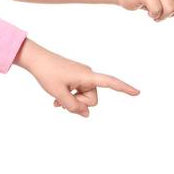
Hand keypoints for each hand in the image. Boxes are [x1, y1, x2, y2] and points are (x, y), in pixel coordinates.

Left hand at [14, 39, 139, 115]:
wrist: (36, 59)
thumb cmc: (47, 74)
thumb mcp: (59, 94)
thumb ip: (73, 107)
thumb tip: (86, 115)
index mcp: (87, 76)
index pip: (110, 83)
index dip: (124, 89)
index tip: (137, 93)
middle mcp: (88, 75)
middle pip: (92, 99)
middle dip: (79, 104)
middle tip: (62, 101)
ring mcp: (82, 77)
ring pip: (84, 98)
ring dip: (72, 102)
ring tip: (57, 100)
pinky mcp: (76, 78)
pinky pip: (78, 93)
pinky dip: (69, 98)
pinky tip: (56, 100)